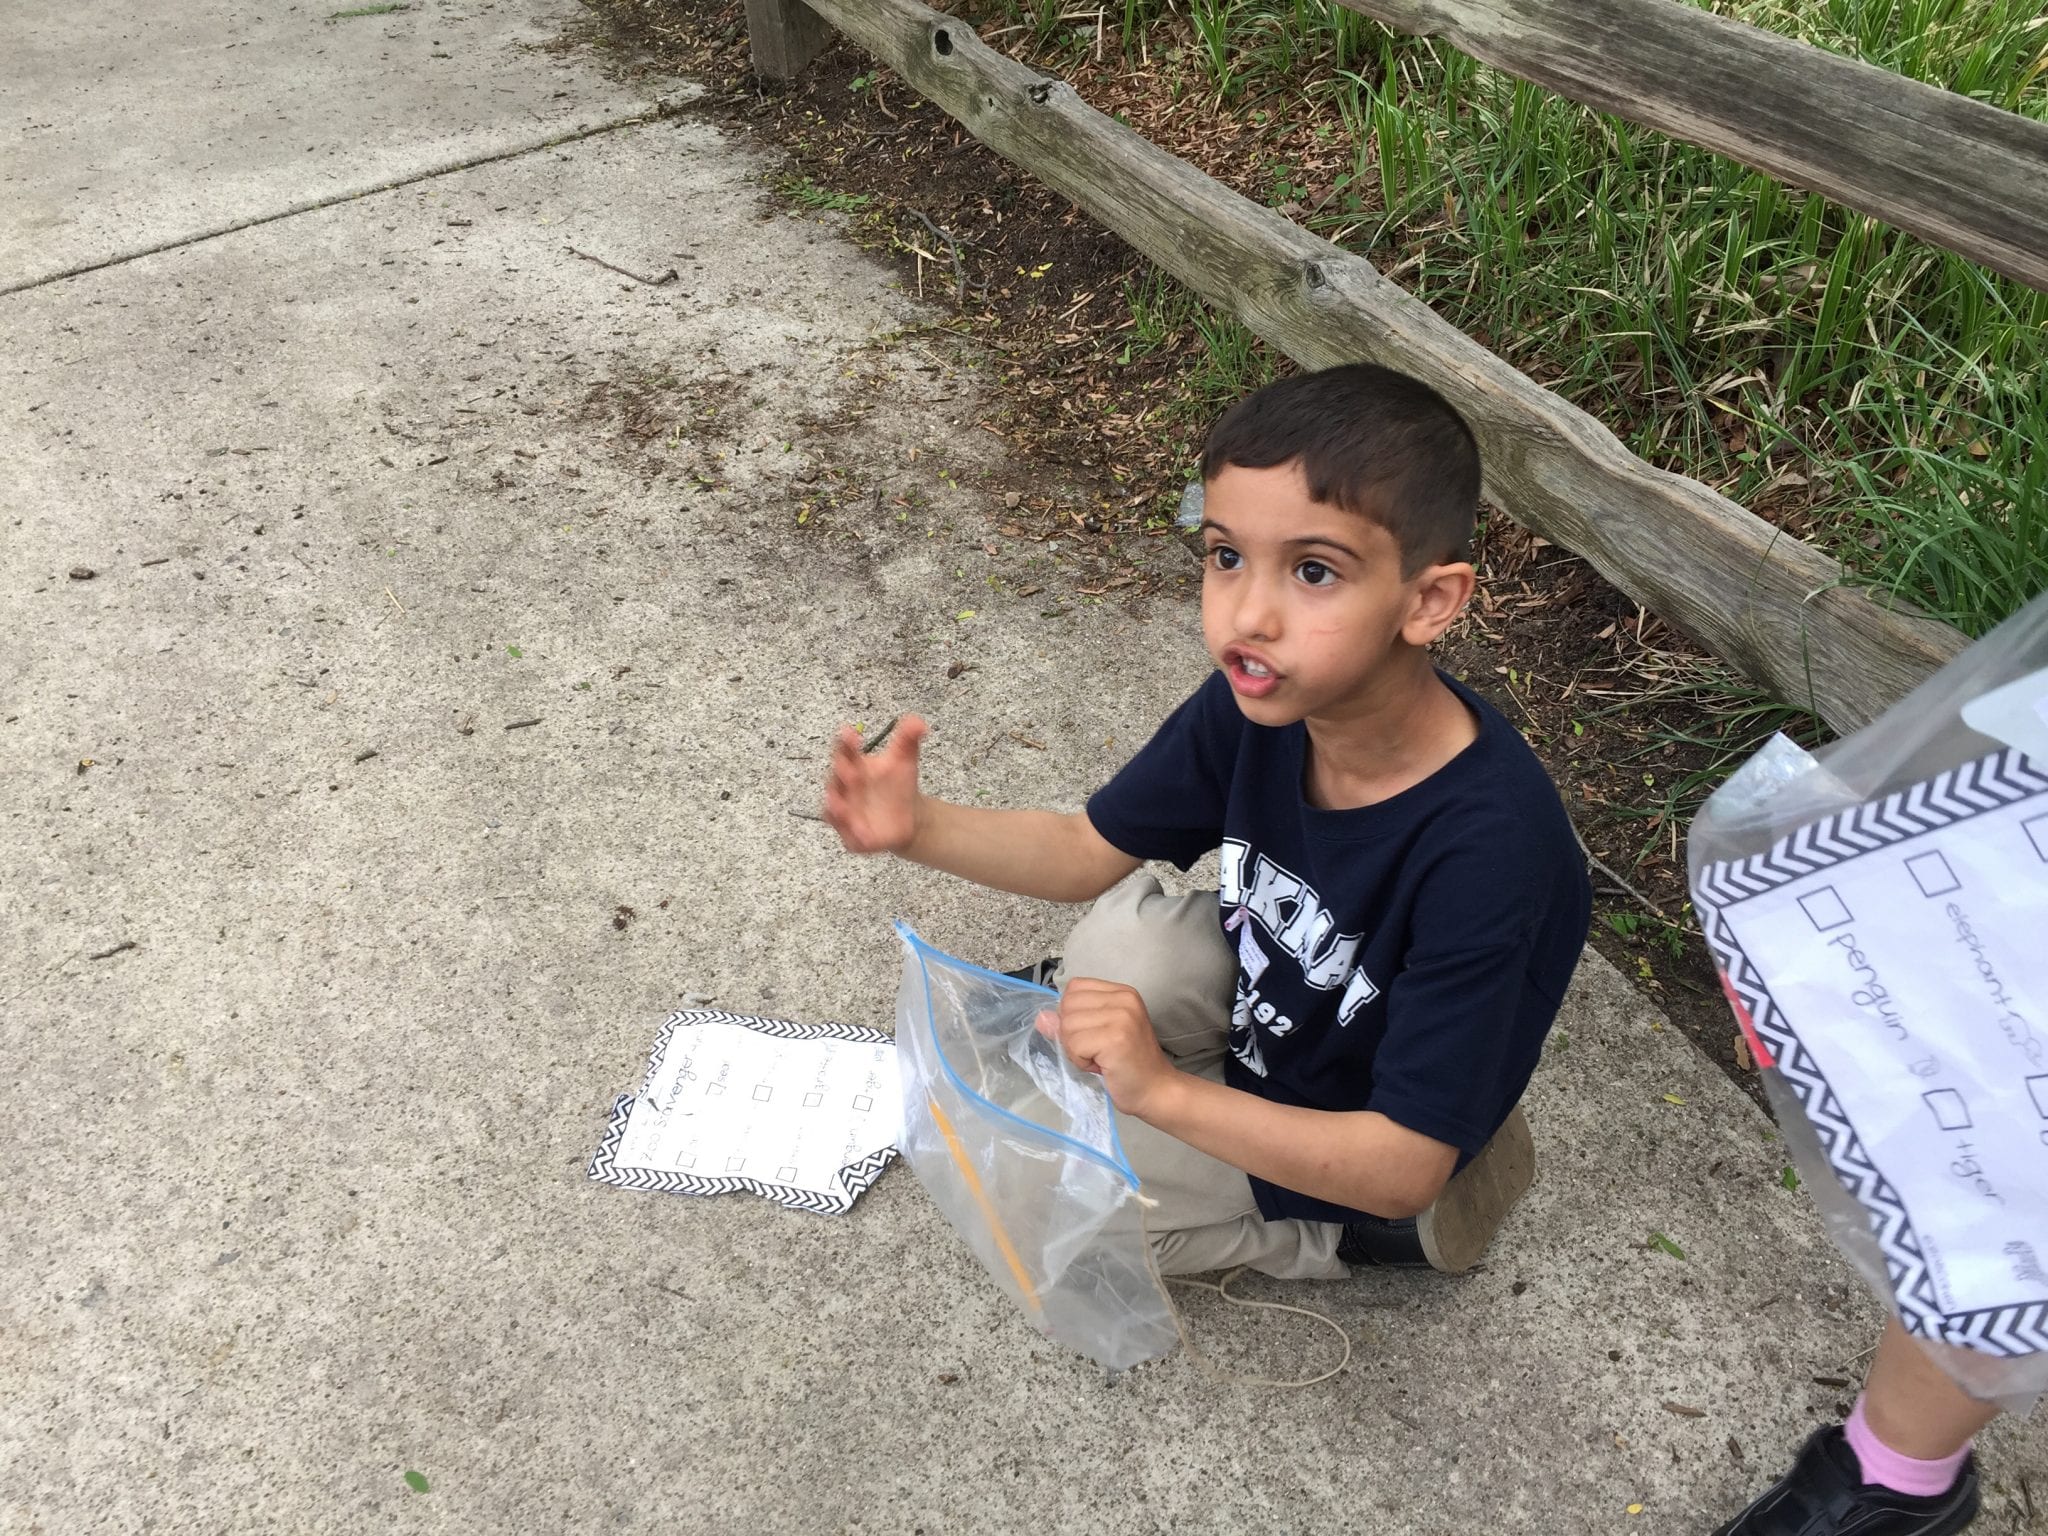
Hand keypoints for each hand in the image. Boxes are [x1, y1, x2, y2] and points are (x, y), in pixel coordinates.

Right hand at [822, 715, 928, 854]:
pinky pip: (848, 835)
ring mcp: (846, 813)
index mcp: (853, 765)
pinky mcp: (852, 835)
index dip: (846, 742)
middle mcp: (844, 788)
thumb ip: (907, 738)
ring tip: (839, 805)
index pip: (845, 750)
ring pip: (833, 810)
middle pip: (836, 779)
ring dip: (835, 807)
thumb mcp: (905, 759)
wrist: (908, 817)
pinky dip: (852, 833)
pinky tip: (861, 832)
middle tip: (852, 772)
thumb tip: (919, 722)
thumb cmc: (897, 784)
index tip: (851, 734)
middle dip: (841, 775)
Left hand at [1035, 977, 1178, 1121]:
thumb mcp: (1097, 1035)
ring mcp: (1121, 1017)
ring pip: (1067, 1027)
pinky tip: (1101, 1066)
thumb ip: (1069, 1023)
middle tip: (1096, 1051)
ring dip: (1076, 1050)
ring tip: (1100, 1059)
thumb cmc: (1127, 1065)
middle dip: (1072, 1035)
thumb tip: (1041, 1018)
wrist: (1156, 1091)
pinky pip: (1074, 1045)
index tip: (1093, 1035)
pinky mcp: (1115, 1038)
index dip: (1072, 1014)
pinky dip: (1081, 1061)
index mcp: (1121, 992)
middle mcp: (1124, 998)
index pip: (1074, 988)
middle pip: (1067, 1006)